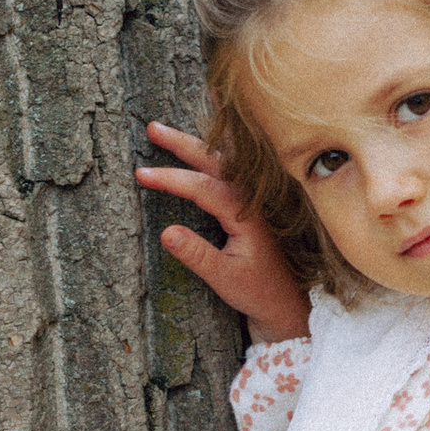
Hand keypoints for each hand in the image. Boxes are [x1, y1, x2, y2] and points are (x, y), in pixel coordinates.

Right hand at [136, 123, 310, 344]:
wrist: (287, 302)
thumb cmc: (258, 291)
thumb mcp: (224, 279)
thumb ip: (196, 255)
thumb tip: (165, 232)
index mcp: (247, 215)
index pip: (203, 187)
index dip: (172, 178)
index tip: (141, 174)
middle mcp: (252, 199)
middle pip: (215, 162)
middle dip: (183, 143)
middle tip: (152, 128)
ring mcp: (254, 198)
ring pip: (224, 160)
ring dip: (198, 143)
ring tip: (170, 128)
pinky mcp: (252, 203)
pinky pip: (234, 167)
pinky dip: (219, 150)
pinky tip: (208, 138)